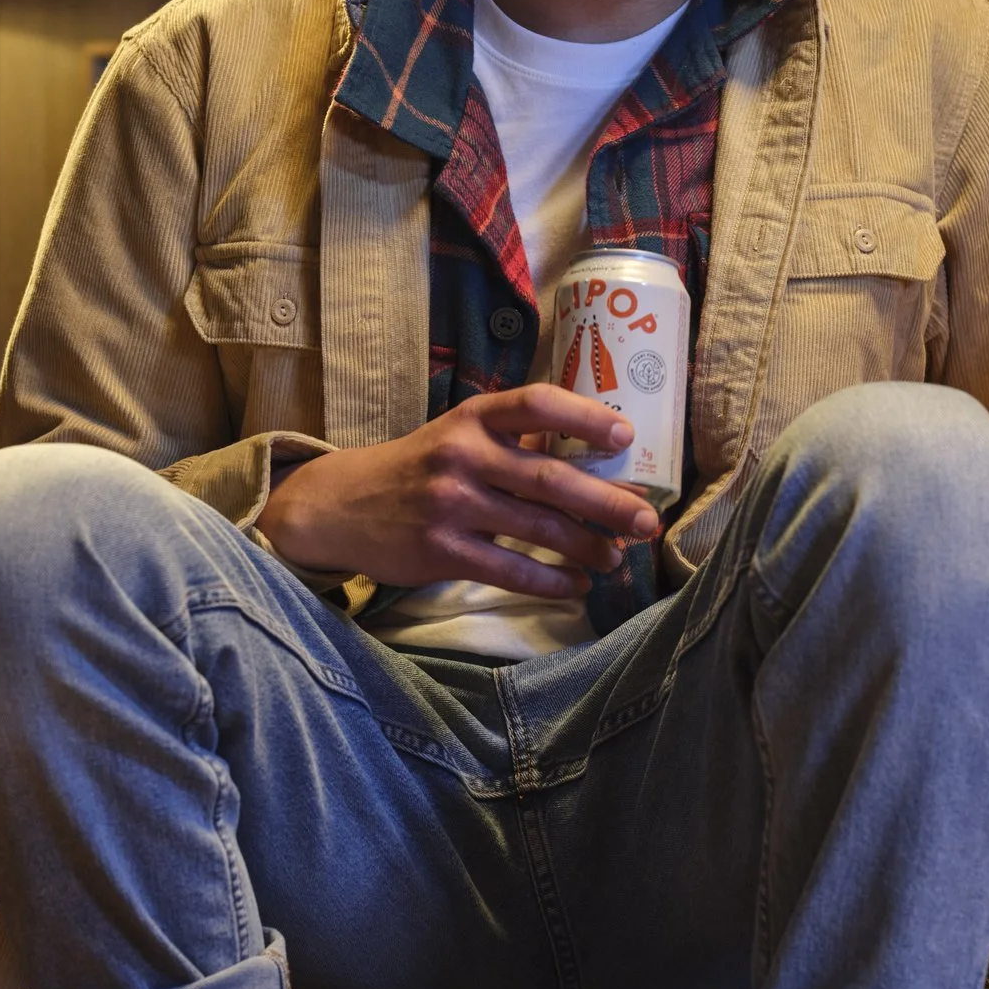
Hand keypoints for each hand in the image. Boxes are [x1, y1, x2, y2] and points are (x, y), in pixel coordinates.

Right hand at [259, 384, 659, 597]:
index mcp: (473, 417)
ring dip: (586, 547)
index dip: (585, 417)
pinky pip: (509, 570)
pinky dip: (550, 581)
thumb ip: (514, 442)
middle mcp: (462, 454)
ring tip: (616, 558)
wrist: (342, 506)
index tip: (627, 434)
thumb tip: (596, 461)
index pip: (536, 404)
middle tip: (647, 520)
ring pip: (537, 529)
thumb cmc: (419, 467)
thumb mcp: (458, 436)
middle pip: (550, 478)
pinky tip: (575, 584)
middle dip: (607, 502)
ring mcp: (451, 504)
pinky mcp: (441, 550)